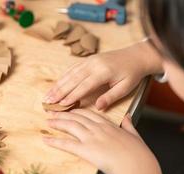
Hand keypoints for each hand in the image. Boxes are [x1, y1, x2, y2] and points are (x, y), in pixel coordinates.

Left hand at [43, 110, 161, 173]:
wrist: (137, 166)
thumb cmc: (139, 155)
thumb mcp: (135, 136)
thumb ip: (129, 125)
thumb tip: (128, 118)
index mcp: (109, 125)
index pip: (90, 114)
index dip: (78, 111)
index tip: (71, 108)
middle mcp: (98, 129)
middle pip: (77, 117)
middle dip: (64, 114)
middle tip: (54, 112)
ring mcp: (91, 138)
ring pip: (70, 126)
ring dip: (57, 123)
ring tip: (48, 121)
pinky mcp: (86, 150)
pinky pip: (67, 144)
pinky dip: (55, 141)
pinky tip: (46, 139)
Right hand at [44, 41, 162, 109]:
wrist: (136, 55)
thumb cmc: (132, 74)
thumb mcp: (125, 87)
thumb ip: (110, 97)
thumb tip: (97, 107)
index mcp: (103, 72)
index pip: (84, 86)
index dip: (71, 96)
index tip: (61, 105)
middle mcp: (93, 65)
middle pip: (72, 79)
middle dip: (59, 91)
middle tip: (48, 101)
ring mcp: (89, 61)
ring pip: (69, 74)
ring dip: (57, 85)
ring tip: (47, 95)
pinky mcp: (88, 59)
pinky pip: (72, 68)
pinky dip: (63, 77)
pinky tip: (56, 84)